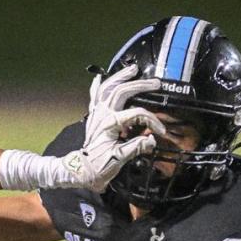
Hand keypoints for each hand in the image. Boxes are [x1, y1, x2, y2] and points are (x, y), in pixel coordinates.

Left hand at [64, 64, 165, 191]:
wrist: (80, 171)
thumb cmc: (97, 166)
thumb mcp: (119, 159)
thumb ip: (136, 147)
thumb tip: (151, 139)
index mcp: (110, 124)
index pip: (137, 114)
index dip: (152, 120)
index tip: (160, 131)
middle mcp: (102, 115)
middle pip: (121, 92)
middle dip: (139, 85)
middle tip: (155, 83)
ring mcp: (96, 114)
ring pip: (106, 88)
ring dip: (119, 77)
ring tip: (132, 69)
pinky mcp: (93, 117)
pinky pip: (94, 97)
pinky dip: (97, 86)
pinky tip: (99, 77)